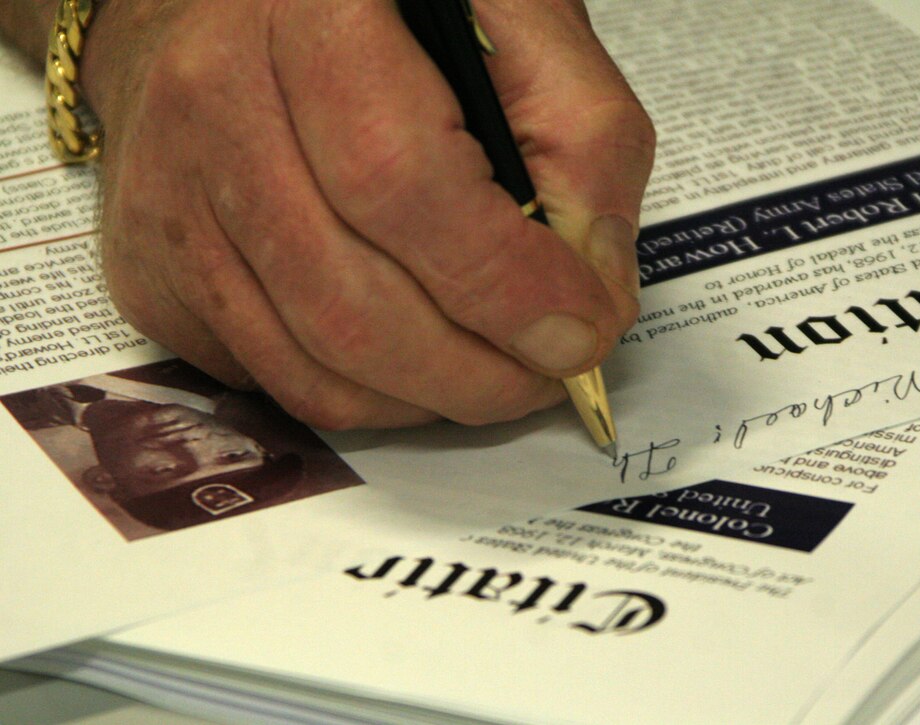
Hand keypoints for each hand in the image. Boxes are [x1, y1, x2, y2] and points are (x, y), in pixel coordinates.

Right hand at [79, 0, 653, 428]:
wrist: (240, 15)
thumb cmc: (398, 23)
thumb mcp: (524, 35)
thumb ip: (584, 150)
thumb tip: (591, 302)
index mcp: (316, 15)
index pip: (403, 185)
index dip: (505, 284)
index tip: (579, 333)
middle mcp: (215, 103)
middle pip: (350, 304)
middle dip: (476, 375)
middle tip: (546, 377)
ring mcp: (169, 196)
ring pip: (308, 363)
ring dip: (426, 398)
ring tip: (491, 376)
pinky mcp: (150, 269)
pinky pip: (267, 378)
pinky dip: (362, 396)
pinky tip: (410, 361)